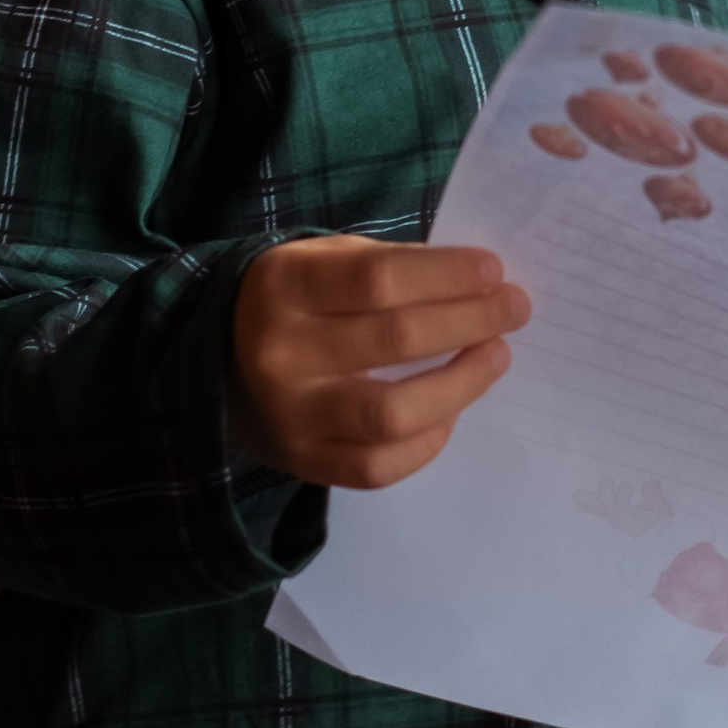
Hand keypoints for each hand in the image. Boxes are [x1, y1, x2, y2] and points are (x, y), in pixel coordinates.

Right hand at [231, 237, 527, 492]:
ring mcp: (290, 417)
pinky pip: (378, 467)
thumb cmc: (293, 301)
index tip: (494, 271)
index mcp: (285, 286)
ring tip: (495, 356)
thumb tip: (480, 284)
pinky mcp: (302, 463)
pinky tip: (450, 412)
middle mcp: (281, 354)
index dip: (447, 275)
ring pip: (392, 415)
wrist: (212, 361)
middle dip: (470, 321)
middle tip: (514, 308)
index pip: (379, 280)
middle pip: (395, 340)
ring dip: (461, 385)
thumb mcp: (324, 260)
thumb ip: (391, 267)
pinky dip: (427, 442)